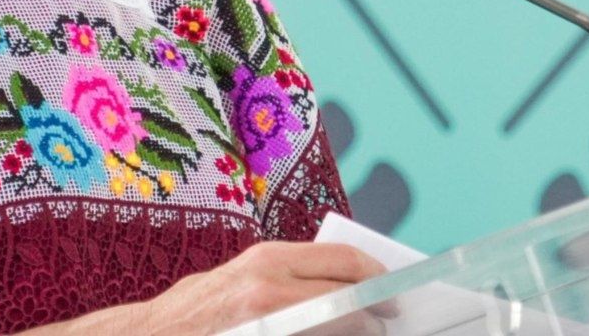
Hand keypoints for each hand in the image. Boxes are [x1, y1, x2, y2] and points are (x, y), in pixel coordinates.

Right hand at [118, 240, 386, 334]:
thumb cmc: (197, 311)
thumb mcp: (240, 279)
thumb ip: (285, 278)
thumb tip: (340, 287)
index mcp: (267, 260)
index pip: (344, 260)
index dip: (376, 277)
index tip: (391, 291)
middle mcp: (270, 290)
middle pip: (348, 298)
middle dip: (373, 312)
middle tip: (386, 321)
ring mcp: (269, 324)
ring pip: (337, 325)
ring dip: (357, 332)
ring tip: (364, 332)